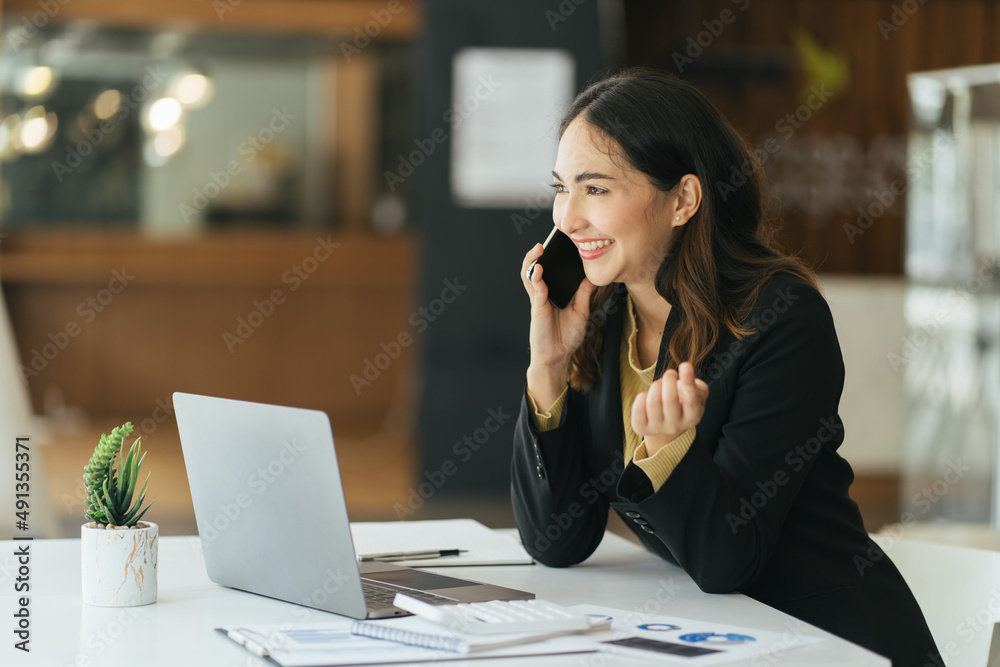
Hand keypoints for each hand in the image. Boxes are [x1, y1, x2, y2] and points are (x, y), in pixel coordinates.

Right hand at [519, 243, 595, 369]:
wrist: (558, 357)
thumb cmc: (566, 337)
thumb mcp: (581, 312)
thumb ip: (584, 294)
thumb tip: (592, 277)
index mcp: (553, 294)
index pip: (549, 271)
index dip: (550, 258)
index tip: (558, 244)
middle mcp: (543, 295)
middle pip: (534, 269)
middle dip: (536, 255)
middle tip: (545, 242)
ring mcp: (539, 301)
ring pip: (530, 276)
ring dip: (531, 261)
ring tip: (538, 249)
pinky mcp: (537, 309)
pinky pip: (536, 290)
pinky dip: (536, 278)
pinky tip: (539, 270)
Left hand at [631, 362, 708, 453]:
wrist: (666, 423)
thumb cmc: (683, 403)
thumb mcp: (696, 395)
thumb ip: (698, 385)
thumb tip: (688, 374)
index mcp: (692, 417)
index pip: (691, 400)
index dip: (688, 382)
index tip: (685, 365)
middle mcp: (676, 426)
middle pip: (670, 399)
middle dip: (668, 379)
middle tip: (670, 374)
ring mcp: (657, 428)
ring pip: (653, 402)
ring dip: (655, 386)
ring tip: (659, 385)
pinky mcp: (641, 428)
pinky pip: (638, 409)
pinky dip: (641, 397)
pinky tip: (647, 397)